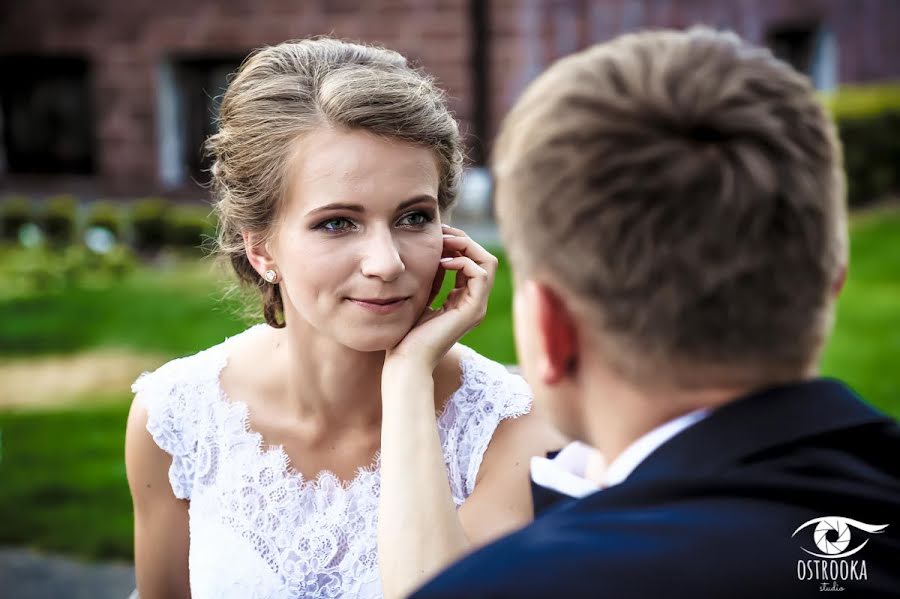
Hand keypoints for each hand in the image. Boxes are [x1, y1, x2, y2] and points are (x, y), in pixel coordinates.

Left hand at [384, 224, 498, 370]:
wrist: (407, 361)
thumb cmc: (406, 335)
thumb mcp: (420, 297)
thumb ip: (432, 277)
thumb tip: (435, 253)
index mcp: (463, 300)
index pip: (472, 261)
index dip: (457, 243)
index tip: (436, 235)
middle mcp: (474, 303)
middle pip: (484, 258)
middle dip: (464, 240)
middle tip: (441, 233)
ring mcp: (476, 307)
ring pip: (488, 262)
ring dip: (466, 246)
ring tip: (443, 242)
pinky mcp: (473, 311)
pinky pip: (480, 274)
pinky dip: (463, 261)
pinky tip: (443, 262)